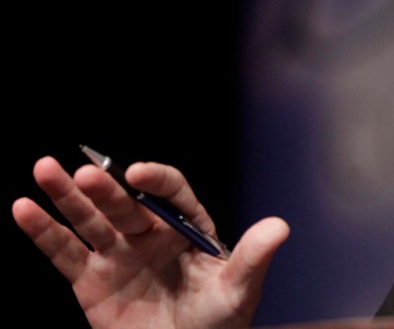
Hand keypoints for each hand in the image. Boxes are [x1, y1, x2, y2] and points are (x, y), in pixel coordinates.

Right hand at [12, 156, 288, 328]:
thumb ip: (253, 257)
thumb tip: (280, 226)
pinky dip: (43, 232)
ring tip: (43, 169)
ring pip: (89, 219)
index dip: (157, 181)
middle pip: (124, 203)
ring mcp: (118, 255)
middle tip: (84, 172)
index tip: (138, 174)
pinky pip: (63, 253)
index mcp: (188, 227)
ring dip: (66, 196)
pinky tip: (23, 209)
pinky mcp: (90, 281)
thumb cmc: (217, 324)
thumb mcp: (238, 291)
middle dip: (105, 188)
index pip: (172, 194)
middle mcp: (150, 234)